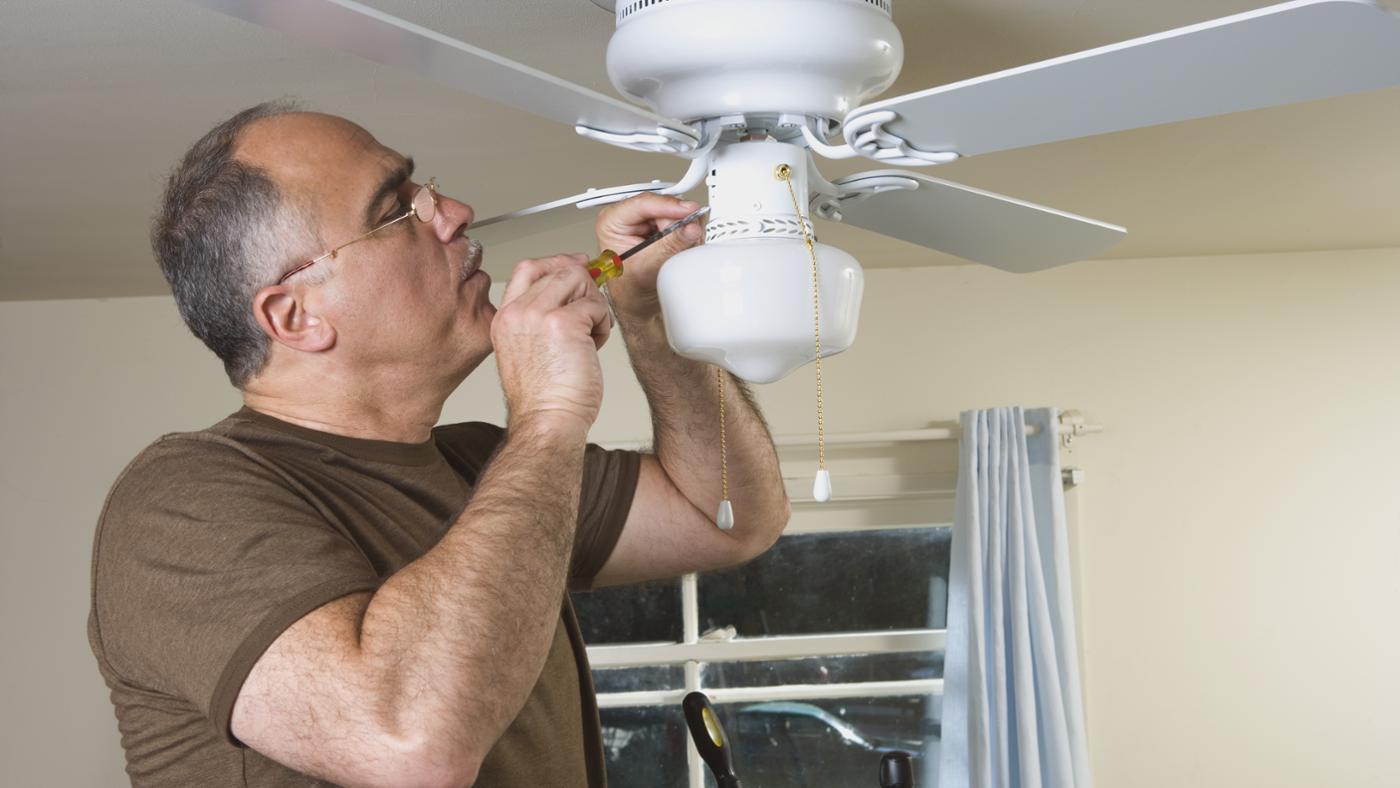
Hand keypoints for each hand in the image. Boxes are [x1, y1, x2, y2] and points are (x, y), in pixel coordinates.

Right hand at [491, 254, 611, 432]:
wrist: (547, 423)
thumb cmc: (545, 398)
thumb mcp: (531, 350)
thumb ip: (543, 317)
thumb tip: (574, 286)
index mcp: (506, 319)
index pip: (528, 268)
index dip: (557, 262)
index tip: (578, 266)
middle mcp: (517, 313)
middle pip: (557, 269)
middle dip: (584, 286)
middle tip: (591, 313)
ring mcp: (537, 315)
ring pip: (578, 281)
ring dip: (594, 307)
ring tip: (589, 337)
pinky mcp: (562, 323)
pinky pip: (595, 305)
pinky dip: (603, 325)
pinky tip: (593, 347)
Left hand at [594, 194, 704, 320]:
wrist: (636, 303)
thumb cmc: (629, 289)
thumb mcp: (648, 268)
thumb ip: (670, 246)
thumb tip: (690, 228)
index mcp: (611, 221)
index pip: (643, 204)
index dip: (670, 207)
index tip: (689, 211)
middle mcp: (626, 217)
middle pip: (662, 207)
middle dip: (677, 223)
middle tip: (683, 242)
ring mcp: (643, 220)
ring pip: (673, 213)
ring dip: (683, 230)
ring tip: (675, 251)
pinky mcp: (657, 225)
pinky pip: (678, 222)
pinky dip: (685, 234)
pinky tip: (679, 247)